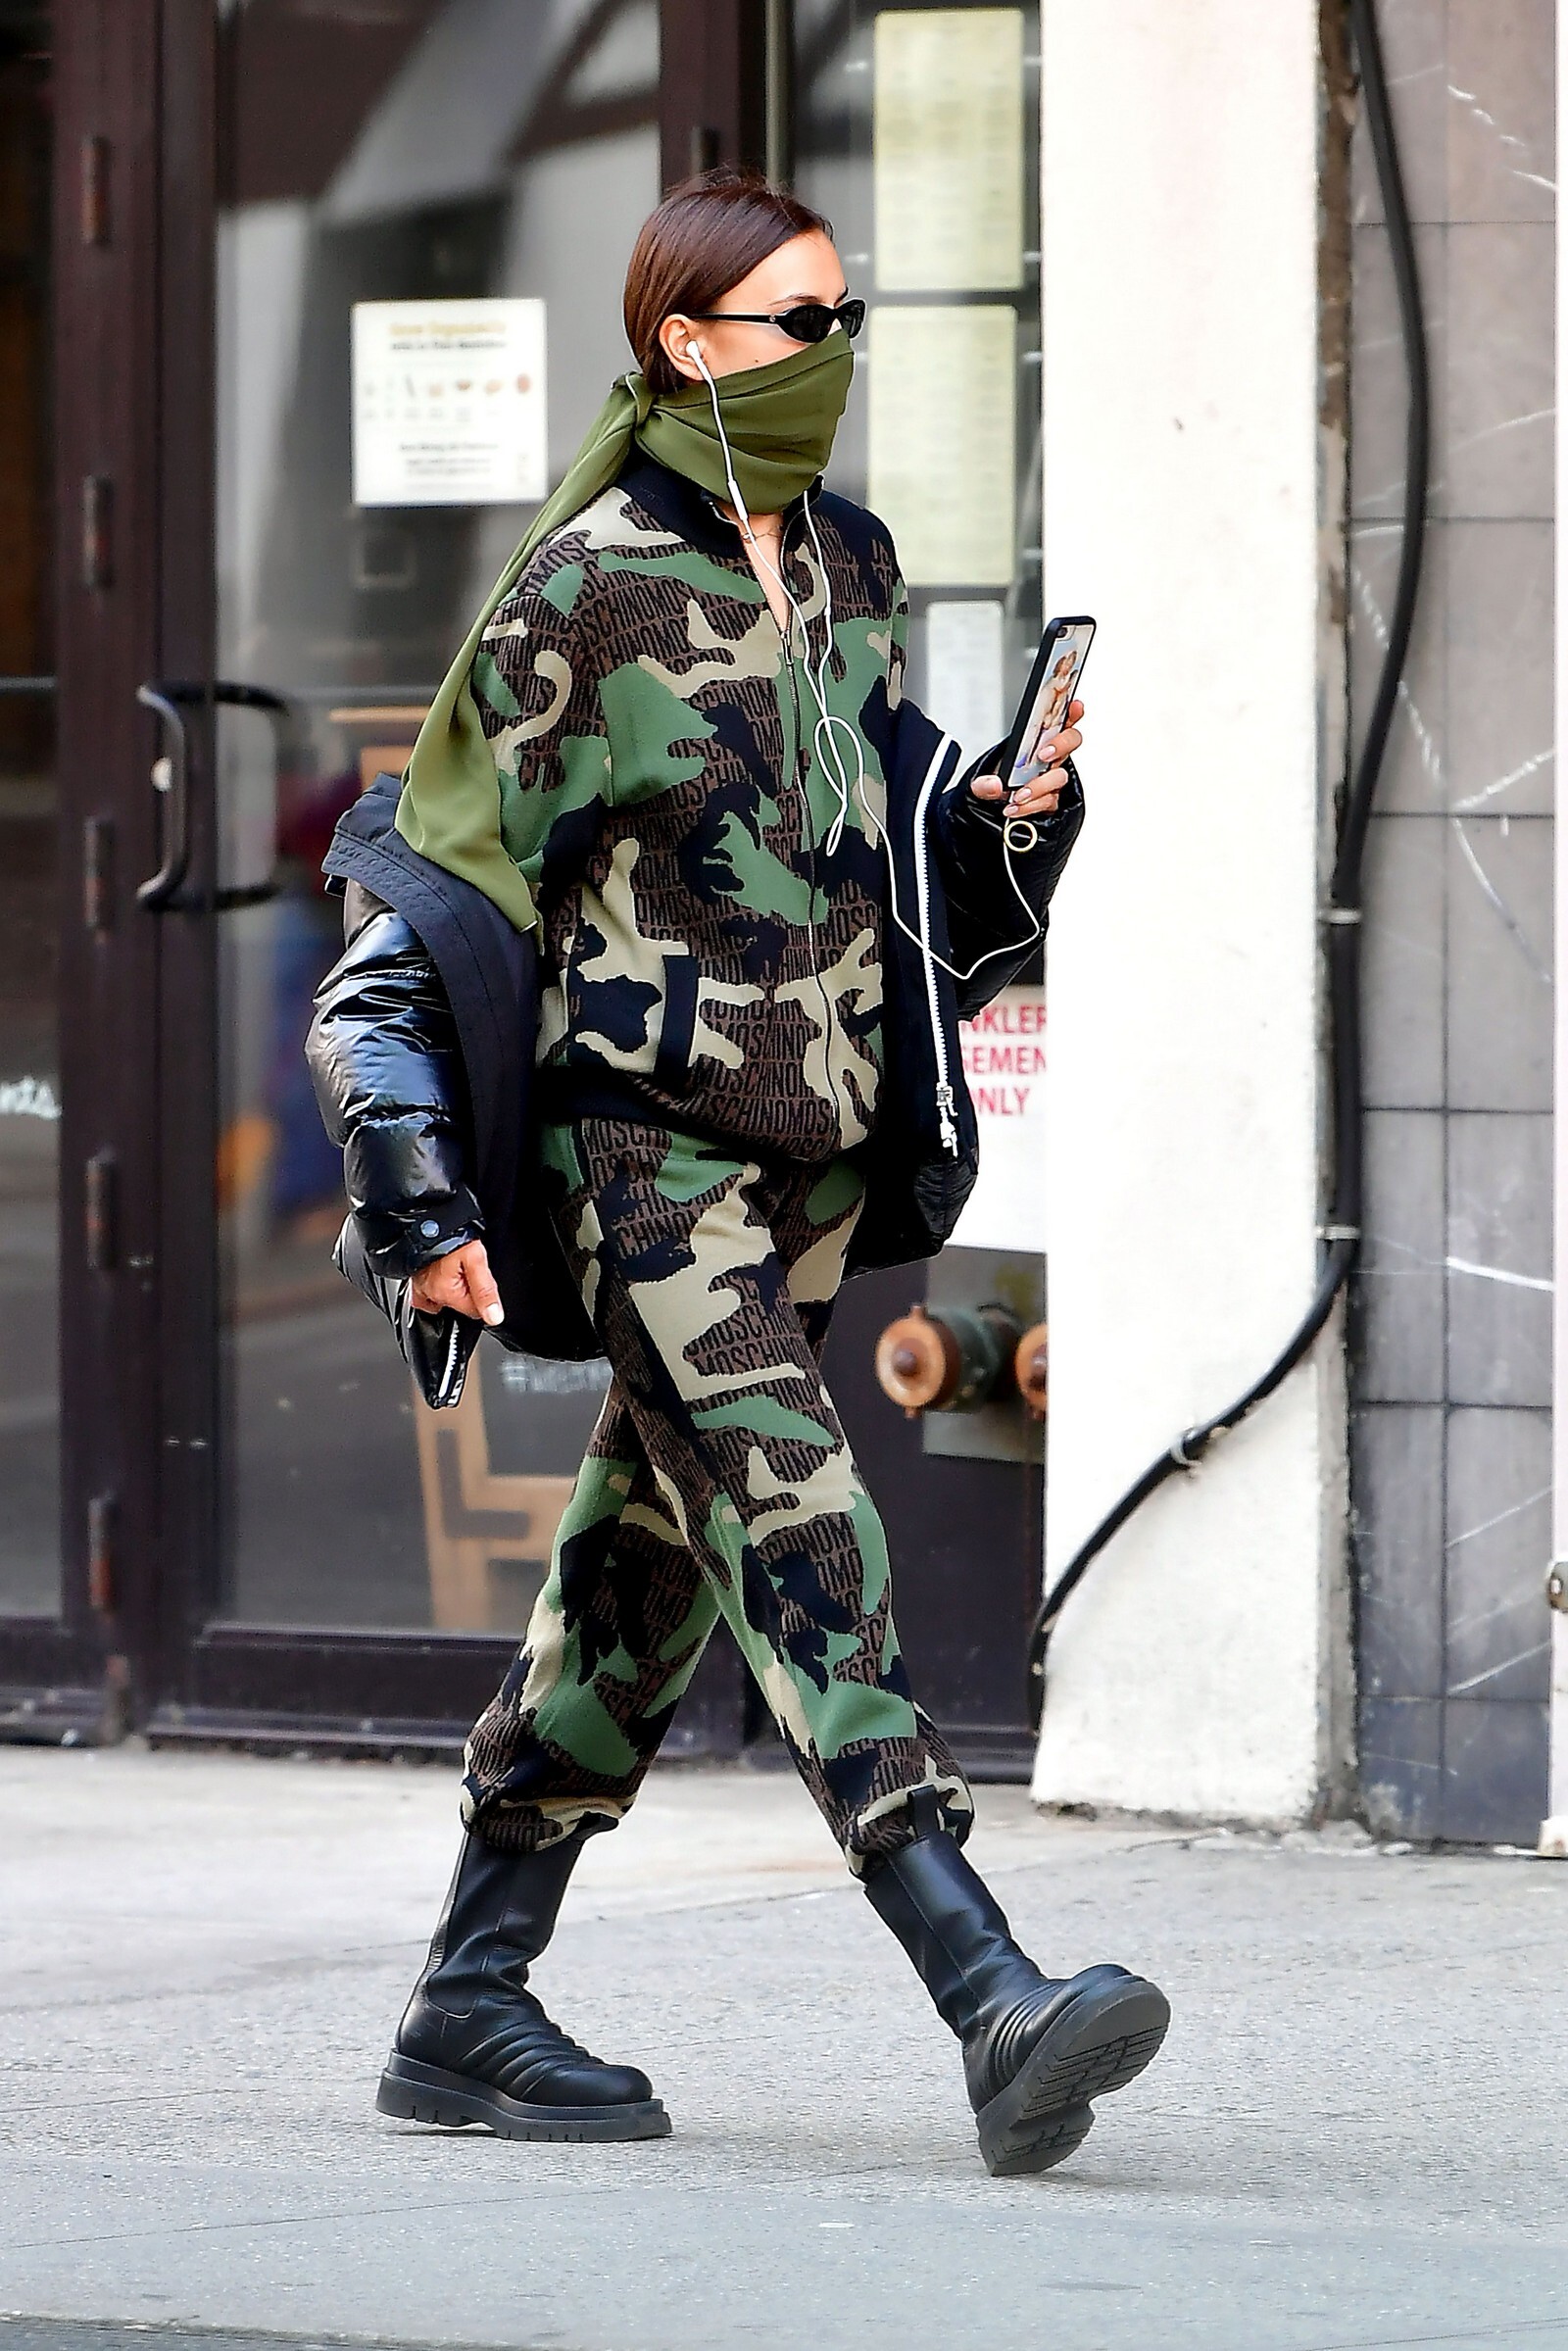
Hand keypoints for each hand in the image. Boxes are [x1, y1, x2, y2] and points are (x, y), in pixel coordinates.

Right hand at [409, 1237, 503, 1324]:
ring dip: (453, 1286)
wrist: (431, 1219)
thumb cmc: (454, 1236)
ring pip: (445, 1297)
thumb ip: (486, 1291)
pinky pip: (426, 1294)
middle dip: (467, 1289)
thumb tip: (494, 1317)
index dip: (482, 1295)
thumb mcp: (477, 1260)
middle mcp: (430, 1294)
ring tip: (456, 1265)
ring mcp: (420, 1287)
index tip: (479, 1276)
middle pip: (459, 1303)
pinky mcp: (415, 1280)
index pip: (473, 1311)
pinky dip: (436, 1286)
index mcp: (447, 1294)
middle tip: (467, 1266)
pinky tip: (442, 1273)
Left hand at [970, 699, 1083, 818]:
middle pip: (1071, 742)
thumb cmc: (999, 782)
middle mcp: (1051, 757)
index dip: (1072, 712)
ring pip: (1059, 777)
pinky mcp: (1051, 800)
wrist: (999, 806)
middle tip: (1043, 755)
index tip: (1073, 705)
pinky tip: (1016, 807)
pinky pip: (1048, 801)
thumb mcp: (983, 779)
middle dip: (1060, 745)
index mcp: (1040, 740)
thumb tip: (993, 785)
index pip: (1062, 720)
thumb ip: (983, 782)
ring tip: (1019, 794)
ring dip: (1039, 785)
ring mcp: (1053, 779)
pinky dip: (1031, 805)